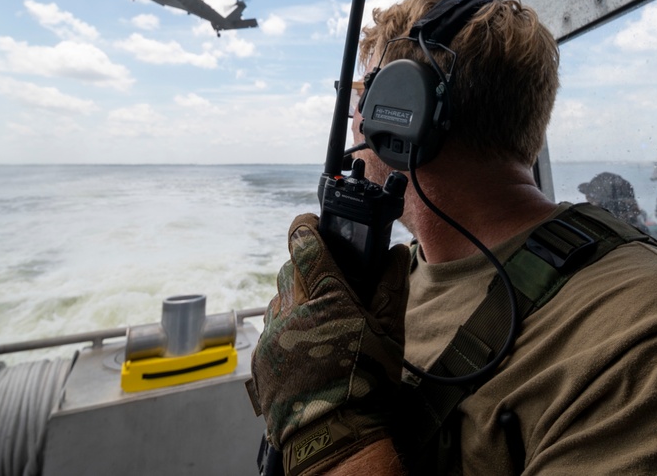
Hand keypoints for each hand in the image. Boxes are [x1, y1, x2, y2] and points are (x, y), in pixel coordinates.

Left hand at [247, 213, 409, 475]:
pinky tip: (308, 348)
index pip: (302, 240)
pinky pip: (272, 328)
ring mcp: (272, 331)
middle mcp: (291, 306)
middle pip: (291, 269)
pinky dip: (288, 329)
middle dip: (308, 269)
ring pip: (280, 299)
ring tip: (323, 323)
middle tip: (331, 284)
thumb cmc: (366, 382)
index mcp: (324, 293)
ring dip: (297, 301)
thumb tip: (395, 254)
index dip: (306, 225)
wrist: (334, 432)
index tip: (313, 222)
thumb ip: (391, 286)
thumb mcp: (389, 331)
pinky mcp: (261, 356)